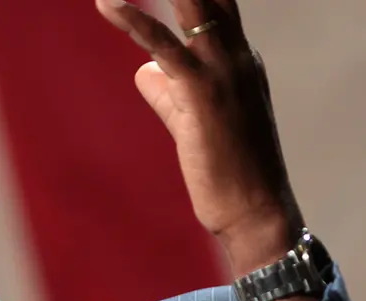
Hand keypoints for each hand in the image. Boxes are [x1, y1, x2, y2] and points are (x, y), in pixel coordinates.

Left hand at [96, 0, 302, 275]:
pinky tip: (109, 0)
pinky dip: (136, 21)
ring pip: (193, 5)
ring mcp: (225, 72)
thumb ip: (168, 93)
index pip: (214, 0)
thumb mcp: (191, 125)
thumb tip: (143, 71)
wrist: (257, 214)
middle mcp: (238, 55)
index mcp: (238, 59)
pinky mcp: (204, 97)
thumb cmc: (227, 173)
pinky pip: (167, 49)